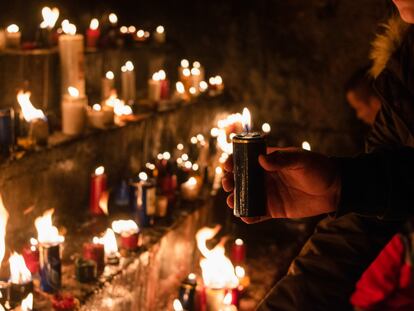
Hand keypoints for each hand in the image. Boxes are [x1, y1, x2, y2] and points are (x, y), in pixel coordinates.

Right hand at [222, 147, 340, 223]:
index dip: (233, 162)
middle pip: (240, 179)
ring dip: (235, 199)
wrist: (334, 189)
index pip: (245, 160)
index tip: (226, 165)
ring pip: (245, 197)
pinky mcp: (273, 209)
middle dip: (229, 182)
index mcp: (267, 161)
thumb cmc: (318, 168)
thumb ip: (282, 160)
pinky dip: (248, 216)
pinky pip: (257, 214)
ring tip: (232, 201)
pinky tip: (244, 216)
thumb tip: (262, 159)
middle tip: (227, 184)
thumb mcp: (301, 160)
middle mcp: (264, 177)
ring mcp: (267, 194)